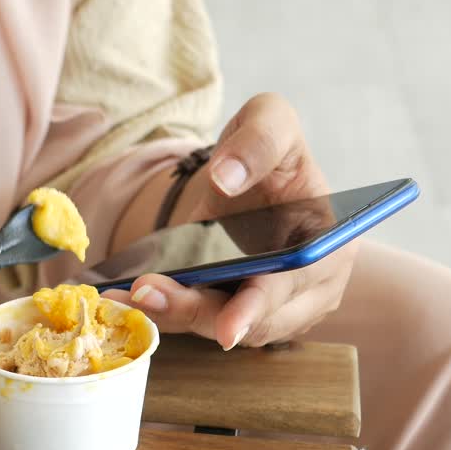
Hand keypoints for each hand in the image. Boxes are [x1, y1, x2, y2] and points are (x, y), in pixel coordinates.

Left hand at [105, 93, 356, 348]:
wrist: (248, 174)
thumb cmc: (269, 149)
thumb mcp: (271, 120)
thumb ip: (259, 138)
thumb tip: (228, 176)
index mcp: (327, 245)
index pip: (296, 287)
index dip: (261, 309)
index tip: (228, 329)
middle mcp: (309, 289)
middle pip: (253, 320)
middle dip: (198, 311)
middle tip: (145, 294)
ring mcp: (274, 309)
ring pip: (220, 325)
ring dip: (172, 314)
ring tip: (127, 295)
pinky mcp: (236, 314)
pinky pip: (198, 320)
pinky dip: (163, 311)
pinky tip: (122, 296)